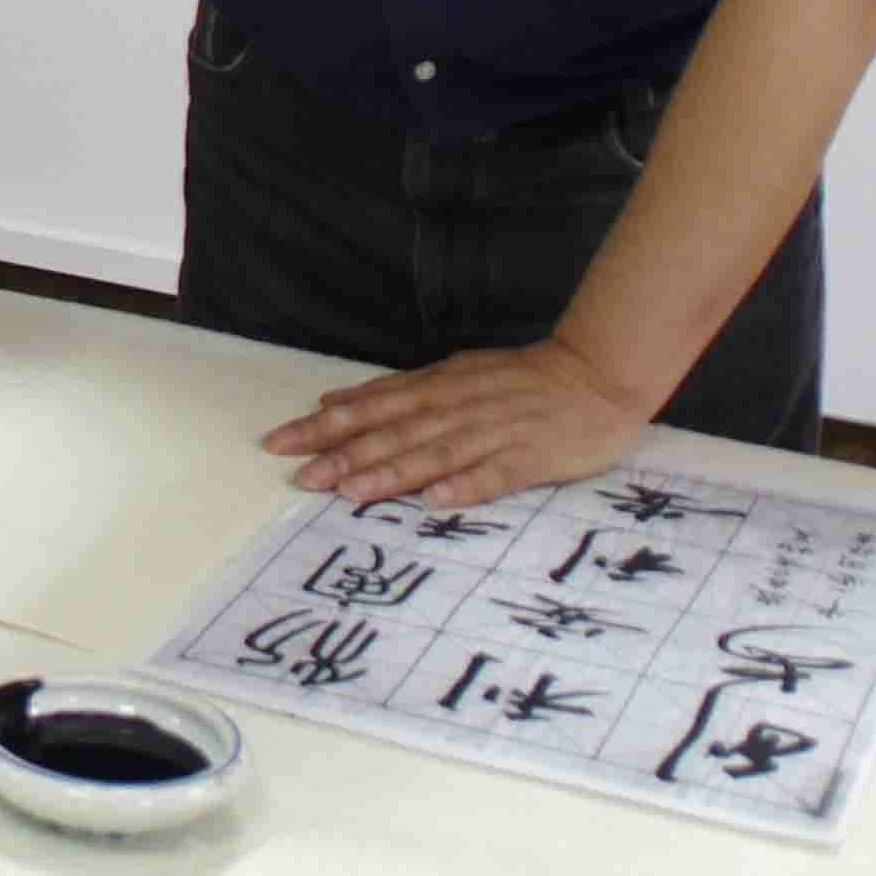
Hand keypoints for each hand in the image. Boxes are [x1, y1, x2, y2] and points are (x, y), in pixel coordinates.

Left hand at [260, 337, 659, 509]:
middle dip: (343, 454)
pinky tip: (436, 501)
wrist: (595, 375)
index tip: (279, 442)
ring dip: (390, 473)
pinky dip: (465, 486)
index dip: (324, 427)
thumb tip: (334, 402)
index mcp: (438, 387)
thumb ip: (395, 391)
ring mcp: (494, 432)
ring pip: (433, 454)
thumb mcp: (451, 374)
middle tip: (300, 476)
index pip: (370, 407)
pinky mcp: (530, 457)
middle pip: (393, 433)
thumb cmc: (518, 381)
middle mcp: (458, 407)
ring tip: (349, 492)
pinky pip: (494, 474)